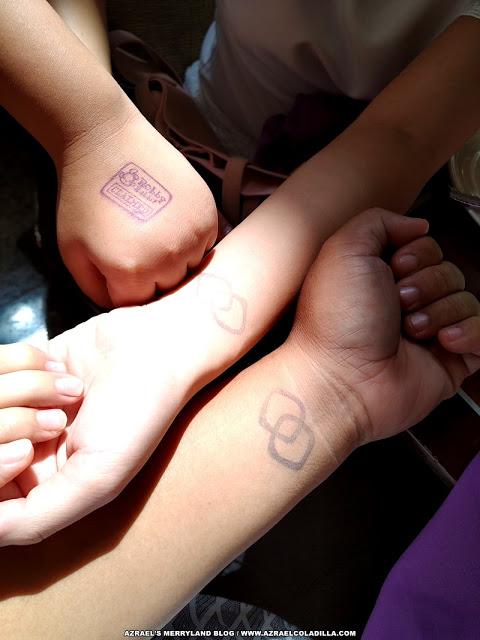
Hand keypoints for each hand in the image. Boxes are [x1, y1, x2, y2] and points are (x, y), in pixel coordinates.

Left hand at [0, 300, 197, 544]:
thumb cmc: (138, 414)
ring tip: (71, 389)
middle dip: (16, 425)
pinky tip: (61, 368)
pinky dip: (27, 363)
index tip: (28, 451)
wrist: (156, 347)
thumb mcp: (97, 479)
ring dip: (27, 389)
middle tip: (58, 420)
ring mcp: (25, 406)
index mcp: (44, 484)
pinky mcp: (26, 368)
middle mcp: (30, 446)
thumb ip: (35, 519)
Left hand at [56, 109, 217, 306]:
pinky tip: (170, 220)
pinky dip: (190, 240)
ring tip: (154, 231)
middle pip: (166, 288)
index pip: (137, 304)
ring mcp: (193, 237)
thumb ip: (95, 291)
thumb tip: (121, 305)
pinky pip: (204, 246)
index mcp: (132, 272)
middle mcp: (168, 260)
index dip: (123, 286)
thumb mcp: (72, 252)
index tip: (116, 264)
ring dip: (175, 260)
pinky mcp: (209, 216)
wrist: (105, 140)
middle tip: (135, 244)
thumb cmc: (82, 197)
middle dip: (150, 275)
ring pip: (189, 269)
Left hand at [288, 208, 479, 448]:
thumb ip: (378, 221)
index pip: (427, 247)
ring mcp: (429, 332)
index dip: (417, 254)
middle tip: (398, 303)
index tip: (395, 269)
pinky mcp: (450, 360)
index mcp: (380, 277)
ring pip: (466, 300)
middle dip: (426, 284)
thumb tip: (417, 225)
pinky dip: (468, 332)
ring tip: (410, 330)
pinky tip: (442, 341)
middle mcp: (405, 303)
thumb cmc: (336, 321)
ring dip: (439, 311)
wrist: (342, 379)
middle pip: (449, 271)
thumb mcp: (344, 250)